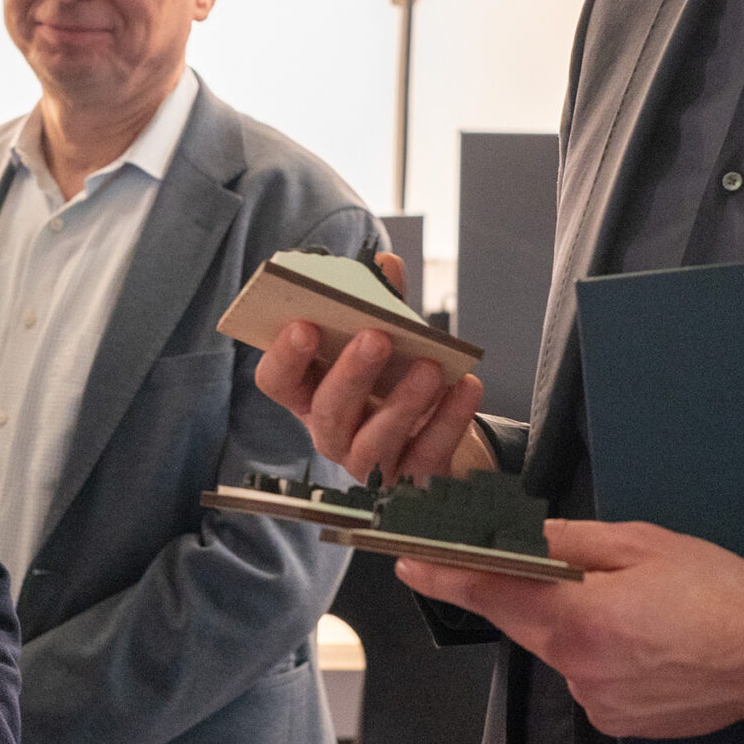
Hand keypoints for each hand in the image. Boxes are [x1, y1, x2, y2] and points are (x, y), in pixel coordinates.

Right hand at [254, 251, 487, 482]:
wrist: (435, 433)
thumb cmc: (395, 379)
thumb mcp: (385, 337)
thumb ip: (381, 302)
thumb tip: (385, 264)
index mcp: (310, 392)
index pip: (277, 381)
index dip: (285, 356)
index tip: (305, 324)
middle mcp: (330, 432)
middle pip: (328, 410)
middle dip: (350, 373)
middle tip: (376, 336)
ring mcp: (368, 462)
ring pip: (373, 443)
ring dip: (402, 402)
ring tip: (429, 366)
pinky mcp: (411, 479)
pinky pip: (426, 456)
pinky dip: (449, 420)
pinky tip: (466, 387)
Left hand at [398, 519, 743, 739]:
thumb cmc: (720, 594)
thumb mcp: (642, 544)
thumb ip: (572, 541)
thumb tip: (521, 532)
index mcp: (581, 618)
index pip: (494, 592)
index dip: (445, 576)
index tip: (409, 562)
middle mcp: (580, 669)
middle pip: (522, 622)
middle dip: (519, 591)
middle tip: (539, 565)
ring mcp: (597, 701)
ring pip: (557, 649)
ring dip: (569, 622)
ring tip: (628, 604)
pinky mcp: (616, 722)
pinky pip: (586, 677)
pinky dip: (597, 653)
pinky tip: (638, 638)